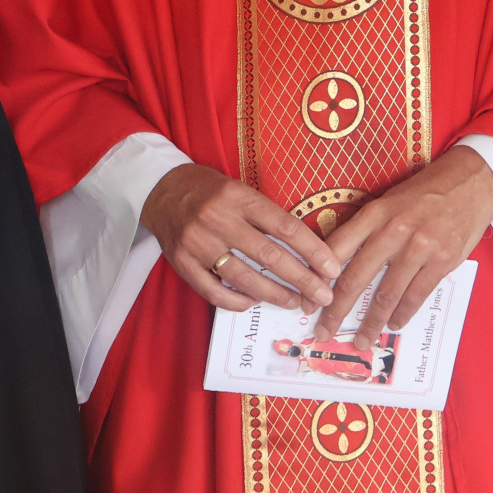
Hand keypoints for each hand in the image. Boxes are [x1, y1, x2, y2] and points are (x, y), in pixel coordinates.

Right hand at [140, 166, 341, 312]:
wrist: (160, 190)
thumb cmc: (210, 191)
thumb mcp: (240, 190)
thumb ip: (267, 216)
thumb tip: (307, 250)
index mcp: (238, 197)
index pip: (284, 226)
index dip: (313, 250)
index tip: (332, 268)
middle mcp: (218, 219)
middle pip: (269, 255)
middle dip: (302, 279)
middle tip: (323, 296)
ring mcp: (197, 243)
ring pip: (244, 278)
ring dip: (275, 295)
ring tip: (295, 301)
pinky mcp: (182, 263)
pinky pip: (215, 292)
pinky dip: (238, 302)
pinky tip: (255, 302)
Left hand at [314, 145, 492, 350]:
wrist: (472, 180)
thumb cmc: (426, 191)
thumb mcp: (389, 200)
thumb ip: (366, 228)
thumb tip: (337, 261)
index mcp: (374, 213)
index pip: (336, 250)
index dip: (317, 280)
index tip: (308, 302)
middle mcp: (393, 230)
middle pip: (355, 278)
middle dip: (336, 310)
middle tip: (324, 332)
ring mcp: (420, 247)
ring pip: (386, 294)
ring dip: (371, 322)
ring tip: (361, 340)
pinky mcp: (443, 260)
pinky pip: (416, 295)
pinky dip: (402, 314)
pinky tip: (393, 324)